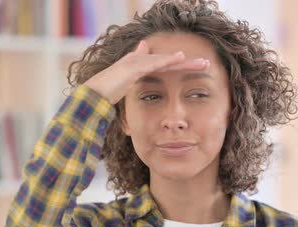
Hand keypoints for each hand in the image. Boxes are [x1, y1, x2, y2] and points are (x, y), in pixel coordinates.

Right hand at [83, 40, 209, 103]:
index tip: (198, 71)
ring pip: (164, 61)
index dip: (182, 69)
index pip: (165, 69)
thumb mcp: (124, 92)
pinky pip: (152, 64)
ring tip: (201, 62)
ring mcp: (134, 64)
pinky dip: (166, 60)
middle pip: (168, 62)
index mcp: (139, 70)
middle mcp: (137, 63)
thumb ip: (132, 87)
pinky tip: (180, 57)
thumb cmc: (105, 96)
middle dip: (188, 64)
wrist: (90, 97)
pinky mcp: (130, 68)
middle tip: (207, 64)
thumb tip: (137, 79)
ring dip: (183, 61)